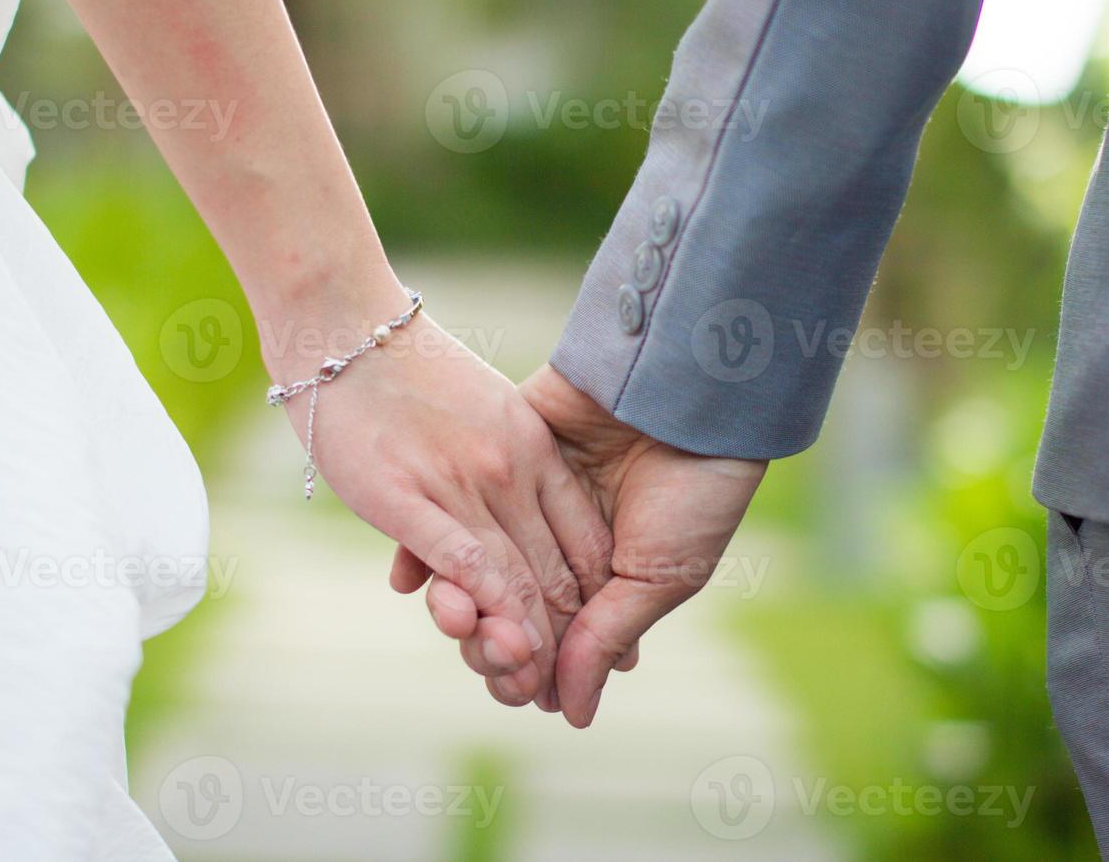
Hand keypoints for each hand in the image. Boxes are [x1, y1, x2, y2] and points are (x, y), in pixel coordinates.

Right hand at [270, 289, 612, 712]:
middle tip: (568, 688)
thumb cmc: (405, 370)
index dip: (597, 597)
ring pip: (514, 579)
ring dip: (526, 644)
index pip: (583, 538)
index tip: (602, 641)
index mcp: (534, 445)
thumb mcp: (485, 408)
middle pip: (555, 570)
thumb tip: (515, 515)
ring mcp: (462, 483)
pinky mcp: (408, 498)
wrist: (342, 328)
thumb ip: (508, 460)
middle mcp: (510, 468)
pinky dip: (487, 609)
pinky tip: (495, 643)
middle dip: (566, 638)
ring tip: (532, 689)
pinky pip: (464, 563)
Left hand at [418, 363, 765, 725]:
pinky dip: (424, 541)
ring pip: (468, 563)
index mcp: (599, 575)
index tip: (522, 691)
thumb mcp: (659, 577)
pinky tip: (412, 577)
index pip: (547, 638)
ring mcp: (521, 494)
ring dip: (453, 600)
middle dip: (488, 640)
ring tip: (454, 619)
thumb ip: (602, 639)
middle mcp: (553, 539)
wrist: (689, 393)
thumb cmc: (697, 492)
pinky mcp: (496, 450)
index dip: (528, 668)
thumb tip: (567, 714)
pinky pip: (445, 503)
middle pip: (499, 608)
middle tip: (492, 656)